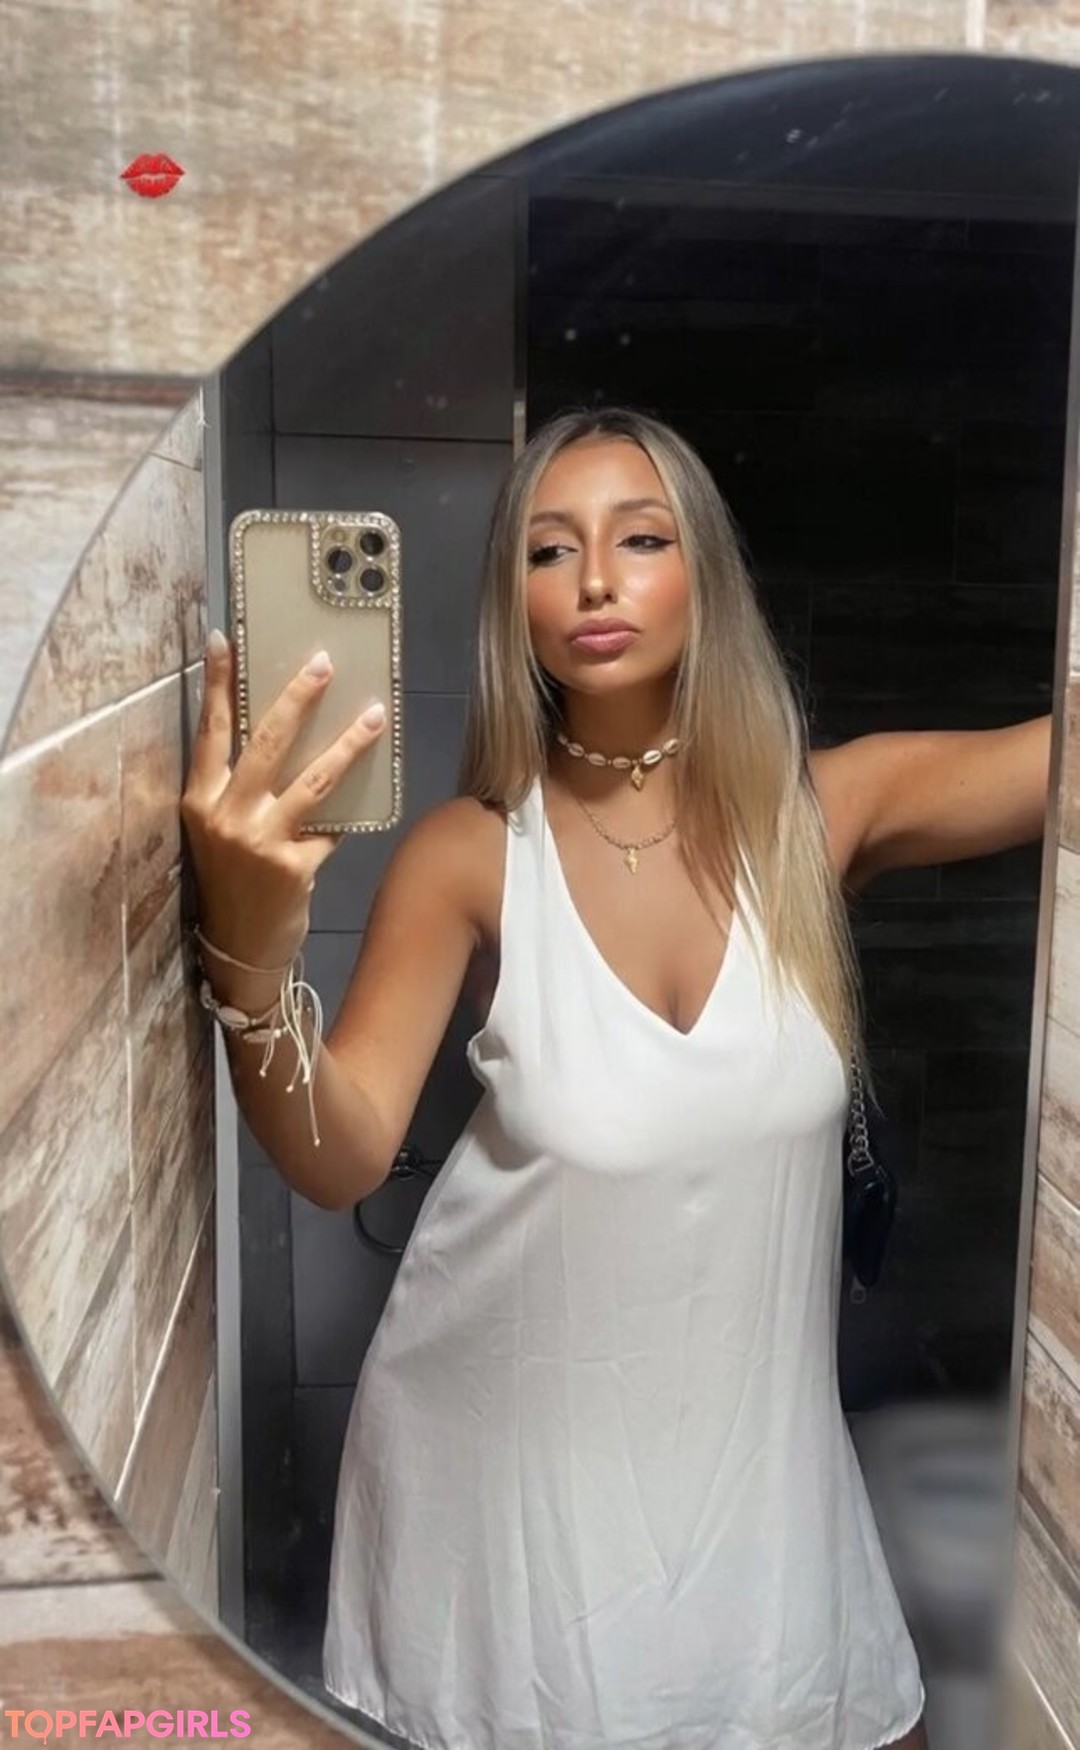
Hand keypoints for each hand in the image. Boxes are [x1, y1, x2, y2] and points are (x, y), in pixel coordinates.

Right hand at [181, 631, 386, 982]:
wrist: (238, 948)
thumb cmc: (233, 881)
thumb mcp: (220, 831)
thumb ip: (241, 790)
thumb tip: (291, 735)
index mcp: (199, 800)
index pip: (210, 731)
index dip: (217, 685)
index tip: (223, 641)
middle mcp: (225, 816)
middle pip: (267, 740)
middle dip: (299, 696)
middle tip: (324, 663)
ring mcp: (259, 841)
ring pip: (314, 777)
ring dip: (349, 742)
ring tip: (375, 714)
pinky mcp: (294, 866)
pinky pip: (331, 824)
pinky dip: (348, 812)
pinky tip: (371, 792)